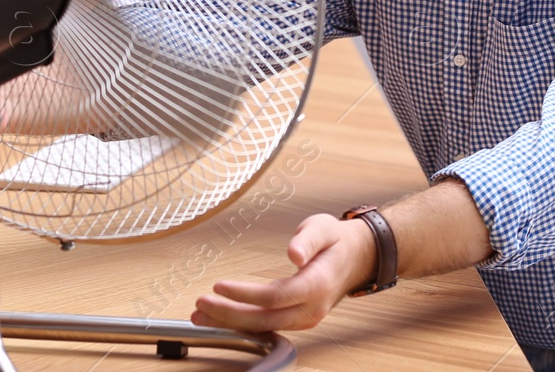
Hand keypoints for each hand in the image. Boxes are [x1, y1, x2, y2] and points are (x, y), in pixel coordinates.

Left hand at [192, 213, 377, 332]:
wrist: (354, 258)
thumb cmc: (335, 241)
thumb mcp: (323, 228)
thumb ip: (307, 240)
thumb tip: (294, 253)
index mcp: (318, 284)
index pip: (276, 296)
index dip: (245, 294)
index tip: (219, 285)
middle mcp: (312, 308)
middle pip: (266, 319)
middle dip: (229, 315)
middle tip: (200, 304)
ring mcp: (305, 317)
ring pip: (264, 327)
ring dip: (230, 323)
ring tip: (200, 316)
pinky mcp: (297, 319)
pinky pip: (267, 326)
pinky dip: (241, 324)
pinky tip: (219, 319)